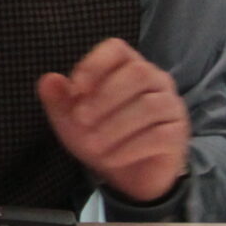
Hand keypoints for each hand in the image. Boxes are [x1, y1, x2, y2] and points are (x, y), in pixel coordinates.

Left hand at [37, 37, 188, 203]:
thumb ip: (58, 99)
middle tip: (81, 120)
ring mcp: (170, 106)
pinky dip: (130, 148)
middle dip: (105, 97)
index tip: (75, 89)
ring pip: (148, 106)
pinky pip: (159, 135)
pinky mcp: (178, 134)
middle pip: (138, 72)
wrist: (126, 175)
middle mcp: (155, 80)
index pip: (116, 49)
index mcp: (127, 67)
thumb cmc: (100, 136)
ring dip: (114, 126)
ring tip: (93, 145)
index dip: (94, 64)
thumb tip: (48, 80)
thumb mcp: (71, 120)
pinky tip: (111, 158)